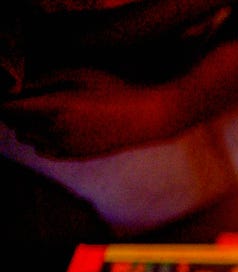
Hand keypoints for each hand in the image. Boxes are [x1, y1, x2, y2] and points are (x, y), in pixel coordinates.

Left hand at [0, 68, 170, 157]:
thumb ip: (45, 80)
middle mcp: (55, 130)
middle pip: (14, 124)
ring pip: (27, 138)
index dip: (5, 100)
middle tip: (24, 99)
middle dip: (14, 111)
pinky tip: (52, 129)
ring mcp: (65, 146)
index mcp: (55, 106)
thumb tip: (23, 86)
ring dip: (26, 125)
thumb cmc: (116, 91)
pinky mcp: (76, 155)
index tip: (10, 92)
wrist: (147, 118)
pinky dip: (40, 140)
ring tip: (40, 113)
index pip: (9, 108)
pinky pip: (43, 151)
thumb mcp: (79, 74)